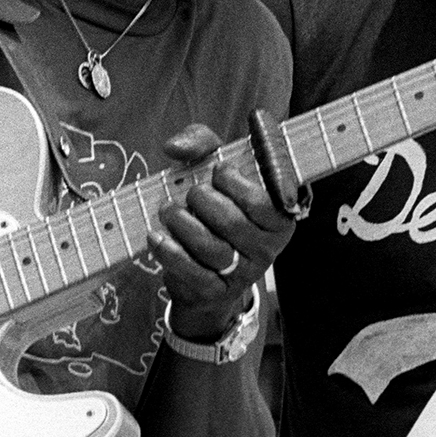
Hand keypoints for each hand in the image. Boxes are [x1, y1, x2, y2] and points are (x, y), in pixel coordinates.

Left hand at [151, 124, 294, 341]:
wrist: (205, 271)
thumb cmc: (216, 207)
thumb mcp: (216, 171)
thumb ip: (202, 144)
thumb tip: (176, 148)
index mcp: (279, 218)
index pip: (262, 201)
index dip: (234, 182)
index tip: (218, 171)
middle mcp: (267, 248)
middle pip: (232, 222)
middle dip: (202, 200)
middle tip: (191, 193)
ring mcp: (243, 274)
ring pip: (210, 247)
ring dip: (181, 222)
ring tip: (168, 210)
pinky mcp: (216, 292)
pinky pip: (191, 272)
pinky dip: (169, 251)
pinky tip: (156, 236)